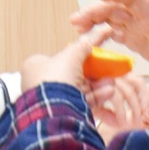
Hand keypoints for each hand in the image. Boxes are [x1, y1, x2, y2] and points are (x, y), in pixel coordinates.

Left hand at [20, 25, 148, 130]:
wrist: (54, 111)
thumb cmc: (55, 80)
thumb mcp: (71, 55)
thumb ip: (82, 46)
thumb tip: (91, 37)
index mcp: (36, 66)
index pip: (62, 57)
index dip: (80, 55)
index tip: (96, 54)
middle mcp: (41, 82)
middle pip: (73, 74)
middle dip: (93, 73)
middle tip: (108, 70)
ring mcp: (51, 99)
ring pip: (79, 89)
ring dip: (97, 85)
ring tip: (112, 82)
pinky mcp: (61, 112)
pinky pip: (80, 102)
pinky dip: (95, 96)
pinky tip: (108, 92)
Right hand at [70, 0, 148, 74]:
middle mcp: (142, 20)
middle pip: (115, 8)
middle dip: (95, 11)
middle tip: (76, 20)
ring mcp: (137, 29)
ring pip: (110, 19)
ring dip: (93, 21)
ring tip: (76, 28)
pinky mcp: (134, 40)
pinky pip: (113, 33)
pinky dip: (99, 34)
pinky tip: (87, 39)